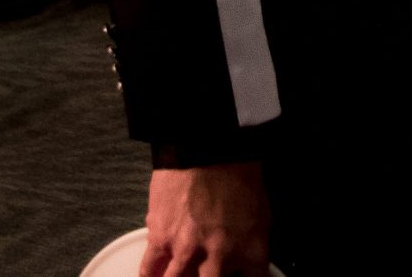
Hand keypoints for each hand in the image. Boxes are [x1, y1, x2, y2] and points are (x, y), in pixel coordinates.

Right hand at [141, 163, 268, 276]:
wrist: (209, 146)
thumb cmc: (238, 172)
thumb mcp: (261, 210)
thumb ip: (251, 243)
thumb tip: (242, 261)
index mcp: (250, 249)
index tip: (235, 273)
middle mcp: (221, 256)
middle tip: (204, 271)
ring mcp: (188, 250)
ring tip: (178, 273)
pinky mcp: (161, 237)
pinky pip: (150, 268)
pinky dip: (150, 275)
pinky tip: (154, 276)